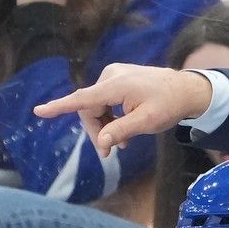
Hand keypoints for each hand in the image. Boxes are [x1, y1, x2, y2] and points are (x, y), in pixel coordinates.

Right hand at [33, 64, 213, 156]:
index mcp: (117, 85)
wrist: (188, 89)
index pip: (82, 99)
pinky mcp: (119, 77)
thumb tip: (102, 143)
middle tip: (109, 152)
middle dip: (97, 131)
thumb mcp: (147, 122)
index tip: (40, 111)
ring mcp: (115, 74)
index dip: (60, 107)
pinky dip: (110, 115)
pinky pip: (105, 99)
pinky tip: (122, 128)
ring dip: (105, 125)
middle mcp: (112, 76)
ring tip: (121, 144)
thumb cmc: (170, 105)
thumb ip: (121, 131)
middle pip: (90, 107)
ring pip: (96, 105)